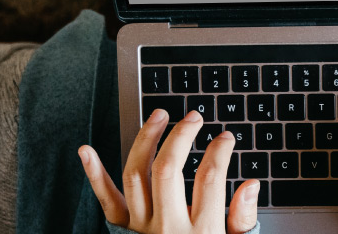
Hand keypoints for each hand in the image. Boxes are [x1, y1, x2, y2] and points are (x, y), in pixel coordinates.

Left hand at [78, 109, 259, 233]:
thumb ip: (242, 219)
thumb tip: (251, 185)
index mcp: (202, 232)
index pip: (210, 178)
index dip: (220, 151)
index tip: (226, 137)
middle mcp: (168, 228)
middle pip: (168, 169)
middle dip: (182, 136)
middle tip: (194, 117)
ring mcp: (141, 229)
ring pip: (137, 174)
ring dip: (146, 140)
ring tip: (159, 116)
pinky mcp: (122, 233)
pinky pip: (106, 202)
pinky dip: (94, 176)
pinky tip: (86, 151)